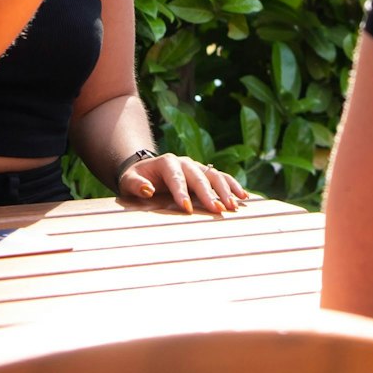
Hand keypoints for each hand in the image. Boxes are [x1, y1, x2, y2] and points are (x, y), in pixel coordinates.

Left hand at [118, 153, 249, 214]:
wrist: (146, 170)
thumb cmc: (136, 179)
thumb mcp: (128, 181)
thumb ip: (136, 184)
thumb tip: (147, 189)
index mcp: (167, 162)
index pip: (176, 177)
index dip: (181, 192)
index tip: (187, 208)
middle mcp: (185, 162)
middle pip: (200, 176)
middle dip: (209, 194)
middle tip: (218, 210)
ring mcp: (197, 167)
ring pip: (215, 176)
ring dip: (226, 190)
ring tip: (233, 206)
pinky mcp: (205, 174)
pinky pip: (222, 178)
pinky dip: (233, 186)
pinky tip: (244, 197)